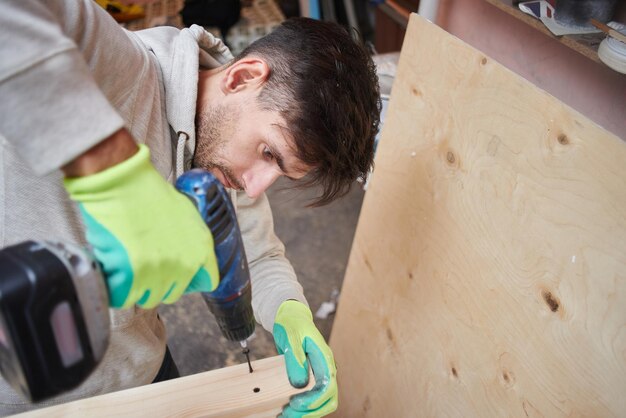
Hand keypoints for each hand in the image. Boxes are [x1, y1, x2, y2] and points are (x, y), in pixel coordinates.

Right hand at [64, 144, 218, 307]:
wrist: (122, 184)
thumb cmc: (149, 193)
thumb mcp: (186, 213)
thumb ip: (191, 238)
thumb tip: (184, 251)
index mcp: (202, 248)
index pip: (209, 280)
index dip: (191, 279)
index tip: (181, 276)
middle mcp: (184, 264)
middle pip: (174, 292)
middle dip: (160, 283)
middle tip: (147, 267)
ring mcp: (158, 272)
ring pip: (149, 298)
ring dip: (138, 287)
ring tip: (129, 266)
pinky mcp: (132, 276)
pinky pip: (124, 297)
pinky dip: (117, 289)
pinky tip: (115, 273)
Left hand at [273, 300, 337, 416]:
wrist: (291, 318)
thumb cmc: (292, 325)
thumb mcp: (291, 338)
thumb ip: (295, 360)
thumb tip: (300, 384)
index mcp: (325, 358)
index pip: (327, 387)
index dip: (313, 400)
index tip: (294, 403)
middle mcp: (326, 368)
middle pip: (329, 399)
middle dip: (310, 411)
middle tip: (287, 414)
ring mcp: (321, 374)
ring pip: (323, 402)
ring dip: (308, 412)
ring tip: (286, 415)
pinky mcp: (313, 378)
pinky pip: (314, 398)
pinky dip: (304, 408)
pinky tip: (287, 409)